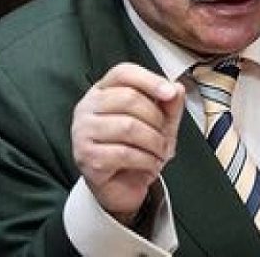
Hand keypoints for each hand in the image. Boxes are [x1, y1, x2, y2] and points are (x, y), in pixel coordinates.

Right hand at [72, 63, 184, 222]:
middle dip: (156, 119)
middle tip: (165, 137)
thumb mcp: (160, 123)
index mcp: (102, 91)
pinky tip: (150, 164)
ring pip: (128, 126)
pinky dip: (146, 160)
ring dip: (154, 142)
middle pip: (129, 98)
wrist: (121, 187)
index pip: (123, 73)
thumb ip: (169, 104)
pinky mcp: (87, 157)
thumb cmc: (137, 148)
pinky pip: (124, 153)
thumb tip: (177, 88)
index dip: (149, 80)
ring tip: (160, 152)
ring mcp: (82, 132)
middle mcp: (87, 107)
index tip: (169, 92)